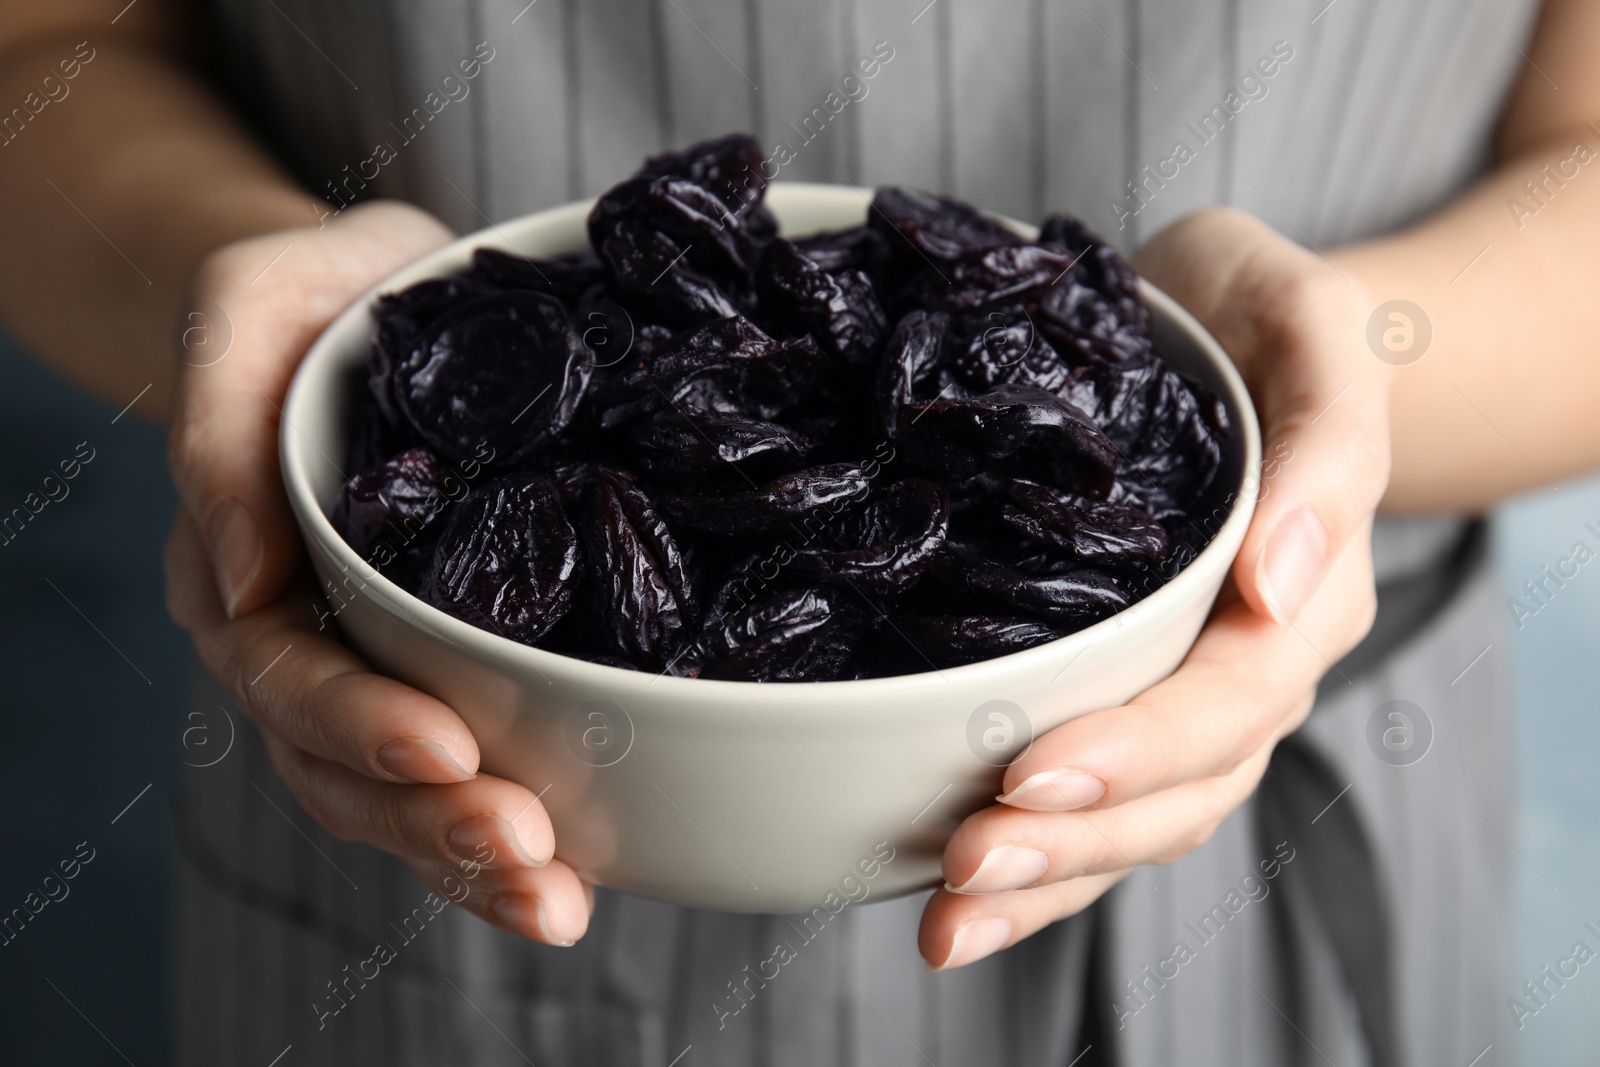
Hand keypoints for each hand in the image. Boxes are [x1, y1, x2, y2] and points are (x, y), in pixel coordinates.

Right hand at [164, 202, 594, 944]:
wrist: (368, 304)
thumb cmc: (307, 297)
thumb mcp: (248, 307)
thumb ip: (221, 427)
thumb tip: (244, 575)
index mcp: (245, 573)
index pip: (285, 675)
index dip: (358, 723)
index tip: (448, 747)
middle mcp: (304, 645)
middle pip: (344, 769)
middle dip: (433, 822)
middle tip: (528, 856)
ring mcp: (373, 670)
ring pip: (404, 797)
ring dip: (475, 859)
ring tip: (558, 900)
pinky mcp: (448, 671)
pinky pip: (467, 769)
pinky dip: (515, 828)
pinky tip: (584, 874)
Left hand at [918, 208, 1390, 968]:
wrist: (1220, 324)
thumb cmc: (1258, 316)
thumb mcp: (1312, 329)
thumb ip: (1328, 443)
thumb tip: (1282, 580)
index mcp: (1301, 591)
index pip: (1228, 699)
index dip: (1134, 750)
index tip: (1027, 777)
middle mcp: (1249, 664)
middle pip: (1178, 788)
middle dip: (1073, 842)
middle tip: (962, 865)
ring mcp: (1188, 693)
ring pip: (1135, 822)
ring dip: (1045, 882)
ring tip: (945, 918)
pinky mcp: (1123, 694)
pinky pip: (1093, 800)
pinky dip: (1034, 860)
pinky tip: (947, 895)